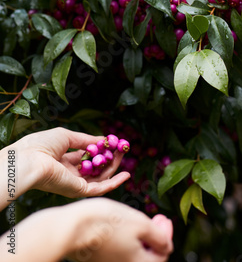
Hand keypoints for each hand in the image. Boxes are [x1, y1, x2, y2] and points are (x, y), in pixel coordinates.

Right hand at [0, 198, 172, 261]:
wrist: (71, 227)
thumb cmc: (106, 222)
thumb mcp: (139, 223)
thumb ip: (158, 237)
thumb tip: (167, 245)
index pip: (163, 255)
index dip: (166, 235)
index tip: (163, 218)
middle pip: (148, 256)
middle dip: (155, 236)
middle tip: (155, 218)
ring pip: (134, 253)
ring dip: (141, 237)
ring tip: (138, 219)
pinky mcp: (100, 259)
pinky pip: (120, 251)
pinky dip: (127, 239)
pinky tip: (123, 225)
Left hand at [9, 127, 129, 197]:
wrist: (29, 160)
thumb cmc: (41, 145)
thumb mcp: (66, 136)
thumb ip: (85, 139)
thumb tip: (103, 140)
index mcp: (63, 161)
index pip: (85, 157)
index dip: (99, 150)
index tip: (112, 143)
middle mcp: (69, 174)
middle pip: (95, 168)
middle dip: (109, 158)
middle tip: (122, 149)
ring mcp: (74, 184)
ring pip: (99, 178)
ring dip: (114, 167)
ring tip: (124, 154)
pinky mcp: (77, 191)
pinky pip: (99, 188)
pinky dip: (114, 182)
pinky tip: (125, 174)